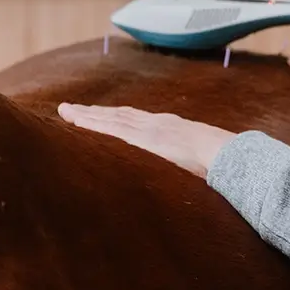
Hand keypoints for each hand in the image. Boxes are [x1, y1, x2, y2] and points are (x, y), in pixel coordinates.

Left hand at [57, 103, 233, 177]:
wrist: (223, 154)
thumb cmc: (219, 163)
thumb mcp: (203, 162)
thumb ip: (194, 166)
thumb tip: (198, 179)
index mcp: (171, 130)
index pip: (138, 121)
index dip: (118, 117)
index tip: (103, 115)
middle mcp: (156, 124)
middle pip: (120, 115)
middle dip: (97, 112)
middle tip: (73, 109)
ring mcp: (147, 129)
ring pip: (109, 118)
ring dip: (86, 114)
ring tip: (66, 111)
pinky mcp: (139, 138)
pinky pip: (108, 127)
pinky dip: (89, 122)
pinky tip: (73, 119)